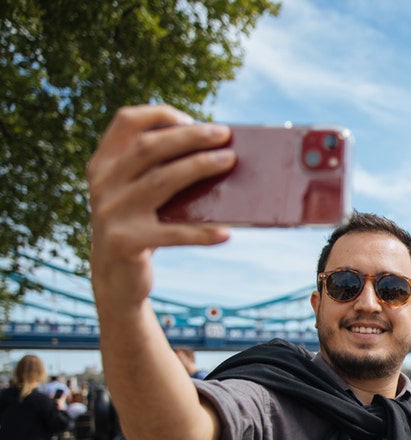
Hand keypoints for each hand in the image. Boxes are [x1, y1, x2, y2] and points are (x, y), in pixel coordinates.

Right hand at [88, 105, 234, 309]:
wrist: (114, 277)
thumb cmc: (139, 225)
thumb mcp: (137, 194)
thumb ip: (158, 171)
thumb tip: (217, 152)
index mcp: (104, 164)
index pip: (126, 121)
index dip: (159, 114)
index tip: (191, 119)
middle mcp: (103, 183)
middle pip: (149, 147)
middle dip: (190, 137)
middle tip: (224, 135)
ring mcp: (112, 212)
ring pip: (161, 181)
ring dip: (199, 167)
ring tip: (230, 162)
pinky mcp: (126, 242)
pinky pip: (173, 234)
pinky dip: (201, 233)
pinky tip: (225, 233)